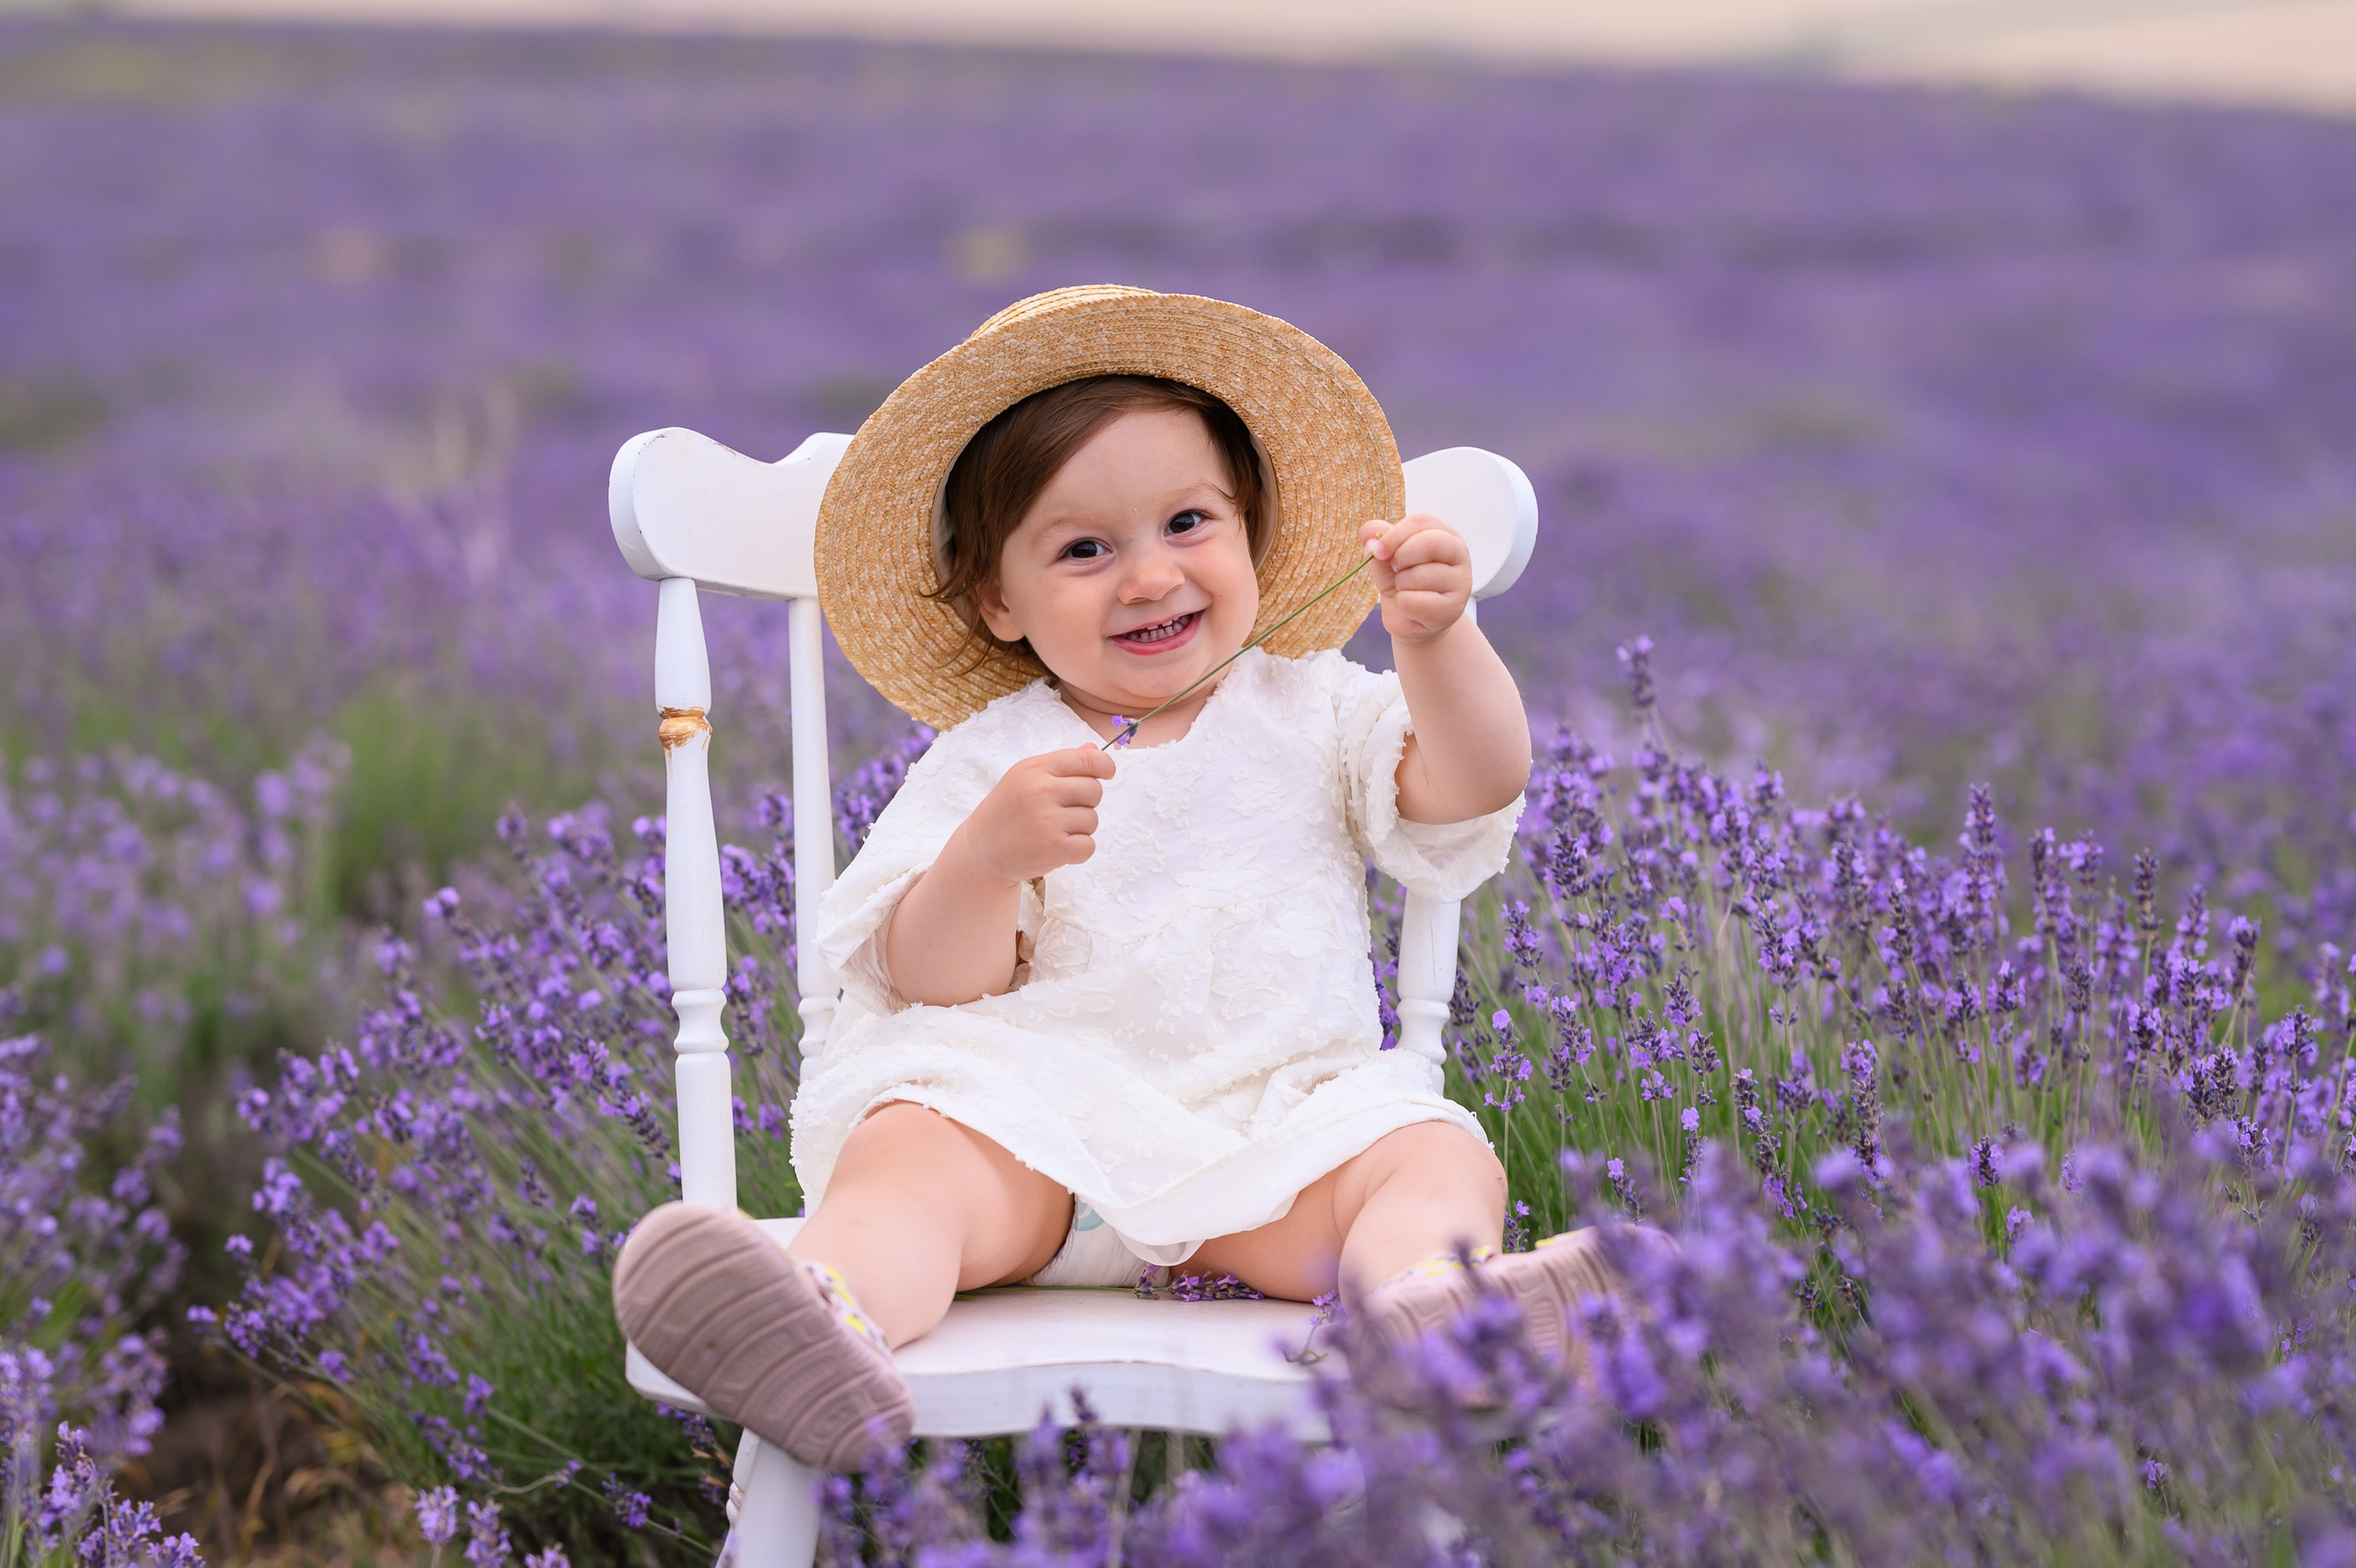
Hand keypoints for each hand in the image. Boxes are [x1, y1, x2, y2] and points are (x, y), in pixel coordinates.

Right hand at [956, 746, 1116, 884]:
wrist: (982, 850)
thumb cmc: (1009, 810)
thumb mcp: (1026, 778)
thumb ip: (1061, 764)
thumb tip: (1093, 749)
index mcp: (1035, 768)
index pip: (1087, 760)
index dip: (1105, 765)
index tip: (1107, 773)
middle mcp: (1042, 790)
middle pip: (1095, 791)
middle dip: (1087, 803)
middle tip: (1064, 811)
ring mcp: (1047, 820)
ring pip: (1092, 820)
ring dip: (1080, 829)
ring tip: (1055, 830)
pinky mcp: (1053, 848)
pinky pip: (1088, 846)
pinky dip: (1078, 850)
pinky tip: (1058, 848)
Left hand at [1360, 514, 1470, 644]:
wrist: (1411, 619)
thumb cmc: (1403, 584)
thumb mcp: (1386, 559)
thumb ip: (1379, 542)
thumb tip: (1371, 539)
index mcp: (1444, 534)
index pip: (1421, 522)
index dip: (1395, 535)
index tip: (1378, 550)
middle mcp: (1459, 554)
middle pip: (1431, 543)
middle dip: (1401, 557)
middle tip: (1395, 569)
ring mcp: (1461, 582)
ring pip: (1422, 575)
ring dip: (1401, 584)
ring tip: (1405, 589)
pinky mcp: (1454, 608)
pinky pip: (1417, 602)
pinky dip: (1403, 604)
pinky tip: (1410, 607)